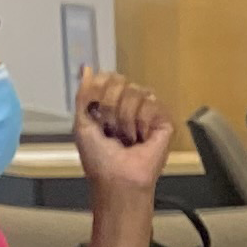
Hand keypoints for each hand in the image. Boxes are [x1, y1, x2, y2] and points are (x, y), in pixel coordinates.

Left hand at [73, 67, 177, 196]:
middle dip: (111, 106)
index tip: (96, 111)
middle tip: (111, 129)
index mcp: (110, 104)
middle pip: (121, 81)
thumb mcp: (81, 123)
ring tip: (127, 137)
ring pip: (137, 91)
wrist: (117, 179)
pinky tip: (141, 138)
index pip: (107, 77)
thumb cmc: (99, 160)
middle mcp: (129, 105)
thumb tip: (86, 67)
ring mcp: (148, 113)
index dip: (99, 89)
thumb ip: (83, 94)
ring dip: (125, 118)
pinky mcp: (164, 122)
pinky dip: (141, 122)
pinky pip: (152, 104)